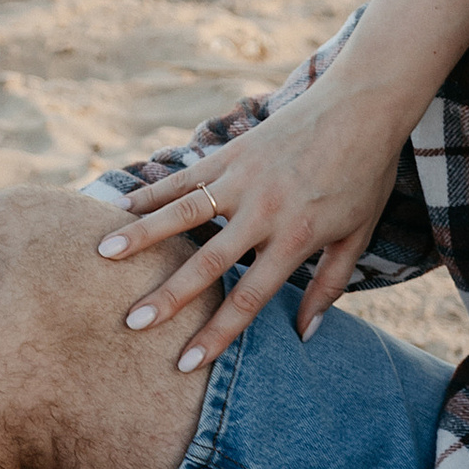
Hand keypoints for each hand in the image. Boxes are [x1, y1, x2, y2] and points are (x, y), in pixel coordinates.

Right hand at [97, 80, 405, 371]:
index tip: (185, 362)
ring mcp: (243, 178)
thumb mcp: (358, 235)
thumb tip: (305, 336)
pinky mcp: (232, 152)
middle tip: (131, 324)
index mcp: (296, 237)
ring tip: (103, 256)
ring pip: (184, 212)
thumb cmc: (365, 175)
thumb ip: (330, 286)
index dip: (216, 333)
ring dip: (143, 235)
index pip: (249, 297)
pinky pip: (184, 176)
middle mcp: (264, 210)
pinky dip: (151, 192)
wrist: (364, 105)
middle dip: (168, 297)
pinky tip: (118, 208)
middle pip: (207, 262)